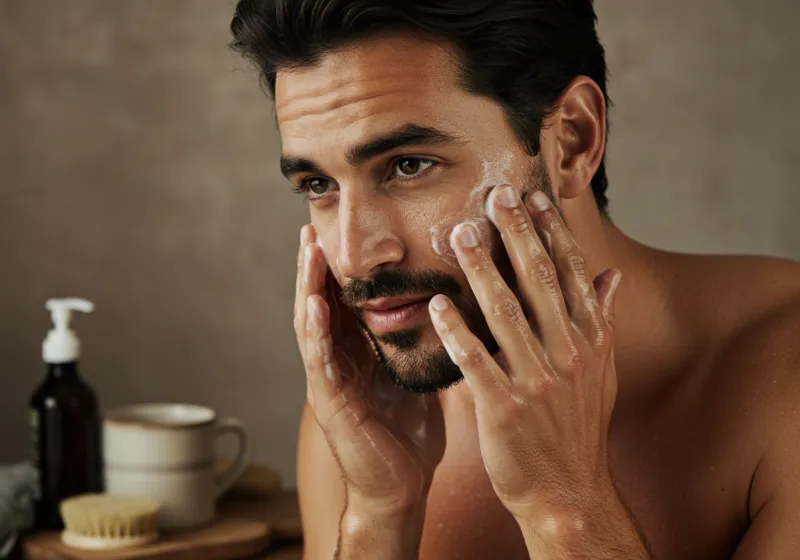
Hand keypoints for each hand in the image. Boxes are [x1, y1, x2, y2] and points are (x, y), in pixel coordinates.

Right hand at [294, 225, 444, 517]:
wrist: (402, 487)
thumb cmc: (410, 434)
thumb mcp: (416, 376)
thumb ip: (420, 343)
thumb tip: (450, 307)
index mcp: (359, 353)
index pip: (346, 301)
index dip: (342, 266)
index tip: (343, 230)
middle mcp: (338, 361)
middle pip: (322, 303)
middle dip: (316, 265)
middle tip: (312, 226)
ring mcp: (329, 381)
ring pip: (312, 323)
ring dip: (307, 286)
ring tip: (307, 250)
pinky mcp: (329, 403)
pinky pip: (319, 361)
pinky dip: (314, 331)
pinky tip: (314, 304)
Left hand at [427, 184, 621, 524]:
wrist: (567, 489)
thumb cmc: (577, 426)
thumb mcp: (601, 372)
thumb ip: (601, 319)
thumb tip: (610, 273)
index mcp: (589, 340)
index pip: (569, 274)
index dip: (552, 233)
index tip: (534, 197)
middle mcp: (567, 354)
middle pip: (539, 282)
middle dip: (517, 234)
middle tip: (495, 194)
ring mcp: (536, 381)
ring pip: (506, 313)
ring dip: (482, 270)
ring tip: (459, 234)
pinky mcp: (504, 408)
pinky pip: (476, 362)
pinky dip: (457, 332)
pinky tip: (437, 305)